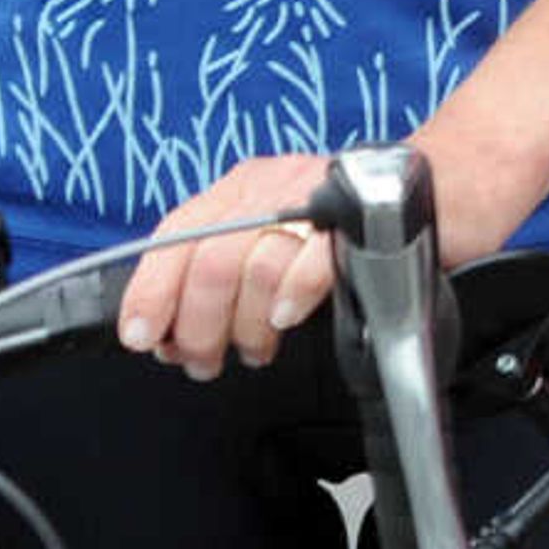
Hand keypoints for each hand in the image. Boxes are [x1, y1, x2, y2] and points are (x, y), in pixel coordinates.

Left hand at [116, 151, 338, 378]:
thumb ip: (215, 271)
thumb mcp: (261, 232)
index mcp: (238, 189)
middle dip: (199, 325)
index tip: (141, 336)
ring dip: (247, 326)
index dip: (152, 290)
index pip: (175, 234)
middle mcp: (269, 187)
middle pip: (212, 260)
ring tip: (253, 349)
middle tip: (203, 360)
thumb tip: (166, 334)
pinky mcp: (353, 222)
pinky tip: (285, 319)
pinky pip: (312, 263)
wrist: (407, 189)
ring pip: (256, 268)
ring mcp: (312, 201)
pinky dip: (292, 296)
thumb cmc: (328, 224)